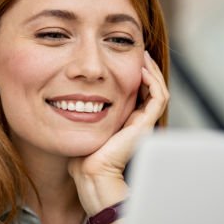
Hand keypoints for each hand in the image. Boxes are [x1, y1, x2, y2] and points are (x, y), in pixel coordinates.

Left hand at [68, 50, 168, 213]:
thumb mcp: (81, 125)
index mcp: (125, 121)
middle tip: (137, 51)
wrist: (90, 172)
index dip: (133, 74)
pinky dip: (152, 82)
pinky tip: (141, 69)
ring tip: (142, 55)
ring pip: (158, 90)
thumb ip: (82, 112)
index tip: (124, 58)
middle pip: (150, 89)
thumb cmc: (81, 154)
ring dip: (151, 71)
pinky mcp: (145, 125)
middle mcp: (138, 121)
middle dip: (145, 68)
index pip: (137, 92)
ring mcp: (144, 123)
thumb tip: (65, 95)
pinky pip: (158, 98)